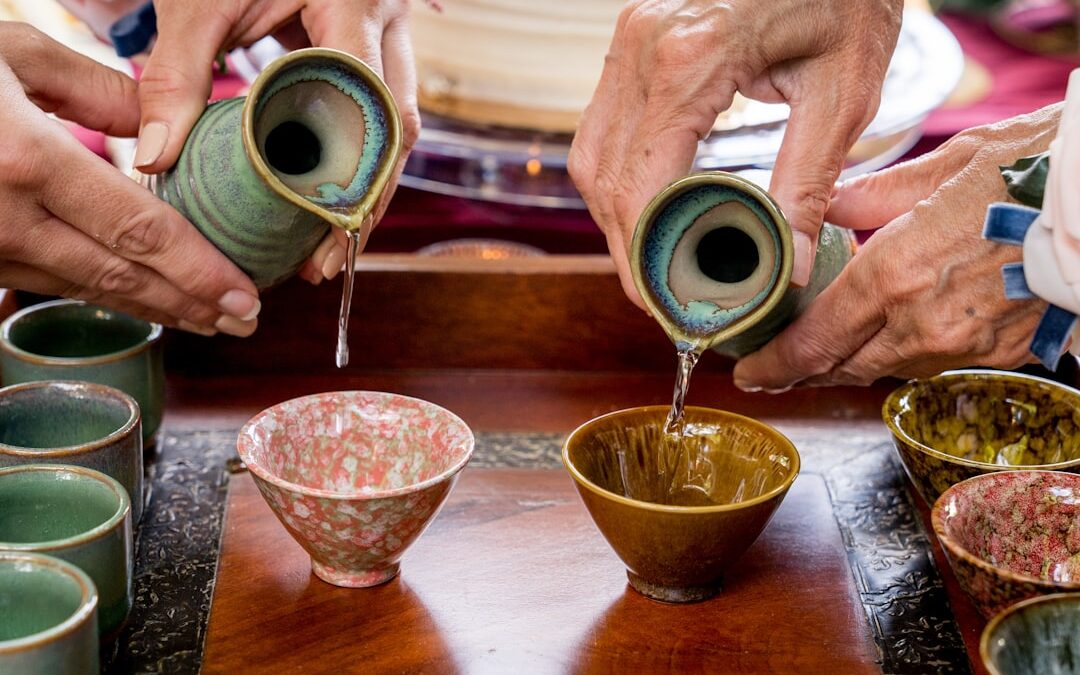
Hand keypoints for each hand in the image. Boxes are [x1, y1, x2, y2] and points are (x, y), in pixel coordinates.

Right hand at [0, 22, 259, 335]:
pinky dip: (101, 294)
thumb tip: (159, 124)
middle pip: (121, 277)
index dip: (199, 270)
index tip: (247, 295)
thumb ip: (94, 88)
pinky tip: (139, 300)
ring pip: (85, 289)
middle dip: (191, 305)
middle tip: (246, 322)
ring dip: (153, 308)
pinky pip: (45, 282)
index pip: (139, 231)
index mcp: (25, 161)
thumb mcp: (8, 51)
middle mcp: (4, 218)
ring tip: (208, 319)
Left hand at [134, 0, 419, 284]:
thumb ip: (178, 71)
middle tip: (326, 258)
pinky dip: (356, 164)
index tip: (324, 228)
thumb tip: (157, 159)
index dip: (356, 174)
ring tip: (327, 247)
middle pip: (397, 130)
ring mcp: (390, 39)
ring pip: (397, 130)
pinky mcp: (377, 54)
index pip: (370, 102)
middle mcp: (388, 24)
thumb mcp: (201, 0)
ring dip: (366, 191)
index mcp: (355, 4)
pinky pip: (379, 118)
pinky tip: (325, 203)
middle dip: (365, 201)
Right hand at [568, 0, 901, 307]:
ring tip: (651, 262)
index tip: (663, 302)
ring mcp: (629, 38)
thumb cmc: (847, 0)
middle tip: (658, 295)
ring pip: (590, 154)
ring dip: (614, 215)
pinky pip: (602, 126)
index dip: (643, 253)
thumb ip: (808, 183)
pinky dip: (617, 177)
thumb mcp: (843, 92)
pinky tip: (648, 209)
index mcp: (693, 57)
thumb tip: (788, 267)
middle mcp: (643, 45)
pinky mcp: (632, 41)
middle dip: (625, 246)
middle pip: (604, 175)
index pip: (640, 181)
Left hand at [733, 105, 1063, 390]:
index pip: (815, 340)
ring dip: (851, 362)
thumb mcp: (946, 164)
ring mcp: (965, 344)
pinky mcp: (1000, 352)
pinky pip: (933, 363)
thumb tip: (829, 206)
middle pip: (843, 366)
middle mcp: (923, 322)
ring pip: (887, 368)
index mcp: (896, 274)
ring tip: (823, 353)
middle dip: (802, 372)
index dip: (775, 365)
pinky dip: (903, 354)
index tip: (749, 373)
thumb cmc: (1036, 168)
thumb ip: (874, 196)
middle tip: (772, 371)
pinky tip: (891, 338)